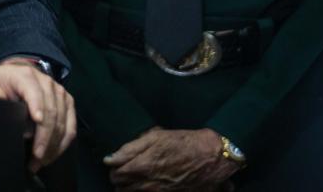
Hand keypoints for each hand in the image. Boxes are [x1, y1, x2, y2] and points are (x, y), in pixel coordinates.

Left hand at [0, 57, 75, 172]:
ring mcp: (60, 92)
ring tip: (40, 161)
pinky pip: (71, 126)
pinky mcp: (68, 102)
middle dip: (44, 138)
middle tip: (35, 158)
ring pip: (62, 122)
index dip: (37, 108)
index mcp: (26, 76)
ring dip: (53, 145)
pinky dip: (63, 143)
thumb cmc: (2, 84)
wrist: (17, 75)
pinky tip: (52, 154)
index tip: (36, 125)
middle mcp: (47, 82)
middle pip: (51, 112)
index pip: (34, 93)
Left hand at [103, 127, 240, 189]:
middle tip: (126, 170)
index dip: (114, 169)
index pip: (115, 175)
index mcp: (142, 166)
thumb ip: (129, 149)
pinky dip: (145, 191)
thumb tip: (109, 159)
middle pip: (122, 188)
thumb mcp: (155, 137)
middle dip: (121, 179)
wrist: (213, 156)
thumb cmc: (183, 143)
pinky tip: (150, 184)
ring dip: (131, 187)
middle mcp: (149, 184)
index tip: (117, 163)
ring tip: (137, 177)